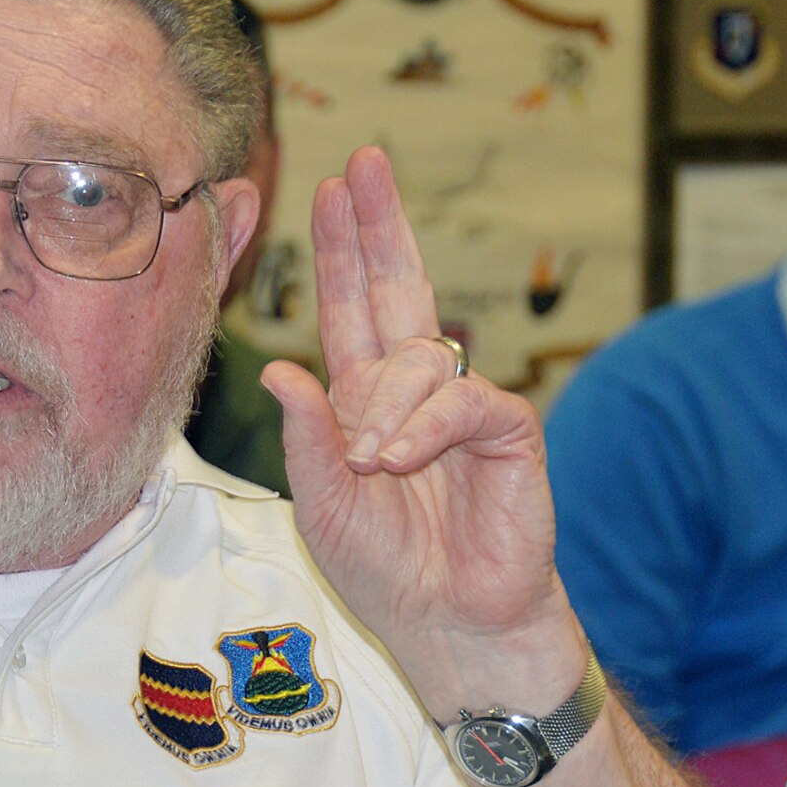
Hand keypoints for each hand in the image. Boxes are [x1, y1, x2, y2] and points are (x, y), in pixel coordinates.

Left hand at [262, 147, 581, 719]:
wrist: (449, 621)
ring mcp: (462, 407)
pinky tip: (401, 459)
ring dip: (384, 408)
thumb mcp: (324, 504)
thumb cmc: (385, 568)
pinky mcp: (507, 433)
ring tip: (372, 463)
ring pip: (419, 360)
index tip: (330, 188)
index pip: (351, 309)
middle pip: (398, 289)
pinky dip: (426, 428)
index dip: (342, 250)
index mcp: (364, 401)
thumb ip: (307, 438)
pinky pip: (463, 401)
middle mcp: (412, 391)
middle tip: (367, 165)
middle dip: (379, 228)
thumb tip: (279, 367)